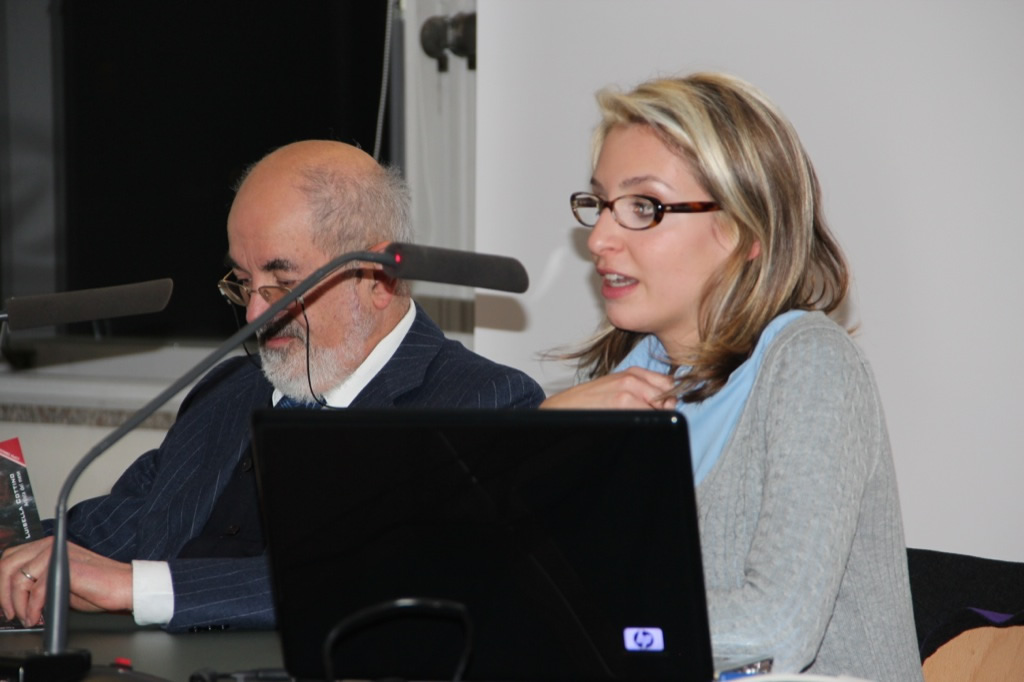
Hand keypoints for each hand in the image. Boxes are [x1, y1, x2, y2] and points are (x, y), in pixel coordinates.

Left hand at [0, 537, 132, 626]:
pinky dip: (32, 608)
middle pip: (8, 564)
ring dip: (17, 604)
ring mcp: (58, 554)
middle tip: (11, 613)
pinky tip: (39, 617)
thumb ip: (38, 583)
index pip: (11, 558)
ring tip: (27, 618)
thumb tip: (15, 598)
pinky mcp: (65, 567)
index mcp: (49, 547)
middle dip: (3, 594)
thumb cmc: (98, 587)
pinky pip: (36, 589)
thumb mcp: (59, 583)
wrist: (124, 587)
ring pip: (18, 578)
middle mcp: (51, 546)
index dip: (1, 583)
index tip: (5, 604)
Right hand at [541, 367, 676, 409]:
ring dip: (657, 416)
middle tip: (651, 418)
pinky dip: (649, 422)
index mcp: (633, 372)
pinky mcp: (623, 402)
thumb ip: (641, 391)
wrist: (564, 408)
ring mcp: (628, 388)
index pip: (669, 384)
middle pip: (669, 395)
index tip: (662, 410)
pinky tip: (632, 424)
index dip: (669, 400)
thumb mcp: (616, 389)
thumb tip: (667, 403)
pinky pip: (650, 414)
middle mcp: (633, 377)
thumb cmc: (588, 402)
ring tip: (638, 421)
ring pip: (662, 406)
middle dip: (666, 409)